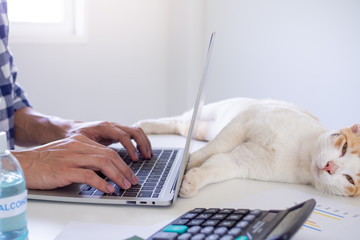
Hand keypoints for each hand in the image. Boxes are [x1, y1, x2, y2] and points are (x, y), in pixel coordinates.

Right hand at [14, 134, 137, 192]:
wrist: (23, 164)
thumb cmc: (44, 161)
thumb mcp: (68, 153)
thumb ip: (84, 157)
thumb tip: (103, 170)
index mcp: (80, 142)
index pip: (107, 150)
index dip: (121, 162)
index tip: (129, 172)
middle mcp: (78, 147)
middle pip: (109, 155)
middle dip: (124, 169)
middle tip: (131, 180)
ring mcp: (72, 157)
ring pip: (102, 163)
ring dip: (117, 175)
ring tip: (124, 185)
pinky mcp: (65, 170)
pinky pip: (89, 175)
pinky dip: (102, 183)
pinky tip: (108, 189)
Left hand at [68, 121, 152, 160]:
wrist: (69, 130)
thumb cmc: (73, 137)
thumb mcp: (80, 144)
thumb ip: (91, 152)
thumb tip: (101, 167)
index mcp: (104, 127)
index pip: (122, 135)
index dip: (130, 147)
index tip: (135, 159)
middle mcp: (113, 126)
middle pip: (134, 131)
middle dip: (143, 144)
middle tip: (146, 157)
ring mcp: (116, 128)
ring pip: (137, 132)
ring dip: (144, 143)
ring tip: (148, 156)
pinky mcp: (118, 133)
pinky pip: (133, 135)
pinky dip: (140, 143)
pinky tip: (142, 153)